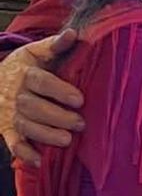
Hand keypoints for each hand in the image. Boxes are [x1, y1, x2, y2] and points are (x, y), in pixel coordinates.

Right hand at [0, 30, 83, 166]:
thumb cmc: (24, 67)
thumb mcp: (36, 52)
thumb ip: (55, 45)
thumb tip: (74, 34)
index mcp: (24, 73)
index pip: (40, 82)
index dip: (59, 90)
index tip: (79, 99)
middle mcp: (14, 95)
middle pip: (33, 107)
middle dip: (57, 116)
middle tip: (80, 123)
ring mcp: (8, 113)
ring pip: (25, 126)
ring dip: (45, 135)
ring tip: (66, 140)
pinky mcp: (5, 129)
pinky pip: (12, 143)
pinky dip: (24, 153)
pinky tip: (39, 161)